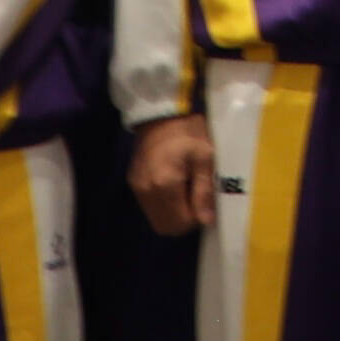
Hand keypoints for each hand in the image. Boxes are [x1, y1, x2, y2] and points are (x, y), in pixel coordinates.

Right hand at [128, 111, 214, 234]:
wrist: (160, 113)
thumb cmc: (188, 132)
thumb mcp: (204, 157)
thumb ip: (203, 191)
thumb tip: (205, 221)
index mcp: (165, 184)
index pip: (180, 223)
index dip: (196, 219)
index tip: (205, 203)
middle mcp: (146, 191)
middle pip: (165, 227)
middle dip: (184, 221)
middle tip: (196, 201)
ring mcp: (137, 188)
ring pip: (156, 220)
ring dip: (173, 215)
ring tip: (186, 192)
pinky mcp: (133, 183)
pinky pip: (149, 207)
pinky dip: (163, 206)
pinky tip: (174, 187)